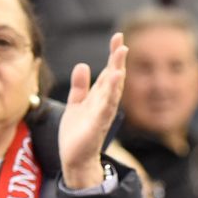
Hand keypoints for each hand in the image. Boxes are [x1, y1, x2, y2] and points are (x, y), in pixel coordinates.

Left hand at [61, 33, 126, 190]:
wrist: (75, 159)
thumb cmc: (78, 133)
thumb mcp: (76, 103)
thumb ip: (80, 86)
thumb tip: (83, 64)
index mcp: (99, 97)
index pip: (109, 72)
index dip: (113, 55)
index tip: (118, 38)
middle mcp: (104, 103)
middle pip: (114, 78)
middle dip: (118, 61)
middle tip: (122, 43)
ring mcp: (102, 115)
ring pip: (112, 92)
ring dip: (117, 76)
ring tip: (120, 59)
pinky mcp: (97, 126)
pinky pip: (105, 109)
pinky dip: (110, 96)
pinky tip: (113, 84)